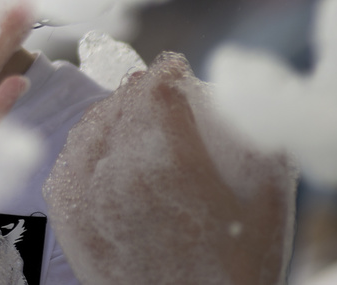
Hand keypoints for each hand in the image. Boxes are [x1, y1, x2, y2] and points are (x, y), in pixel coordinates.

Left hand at [44, 52, 294, 284]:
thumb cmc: (240, 267)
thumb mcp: (269, 201)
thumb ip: (263, 140)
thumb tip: (255, 99)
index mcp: (170, 157)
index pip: (158, 86)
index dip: (170, 71)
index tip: (177, 71)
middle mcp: (119, 168)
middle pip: (122, 103)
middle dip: (144, 93)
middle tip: (158, 95)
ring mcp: (86, 193)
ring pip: (91, 127)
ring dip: (112, 117)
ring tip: (132, 122)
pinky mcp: (67, 216)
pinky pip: (69, 162)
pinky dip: (86, 150)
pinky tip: (105, 154)